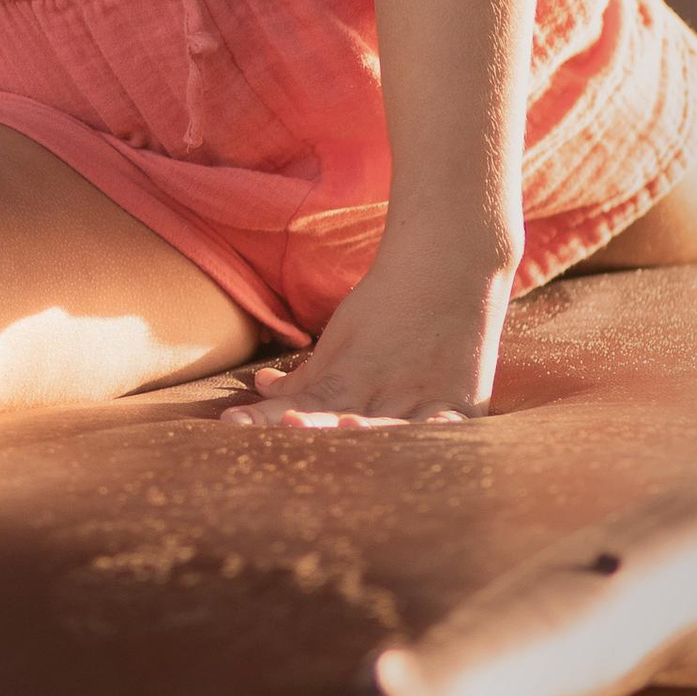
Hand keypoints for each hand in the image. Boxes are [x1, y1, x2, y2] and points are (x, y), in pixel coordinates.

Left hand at [224, 241, 516, 429]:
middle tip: (283, 424)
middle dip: (312, 427)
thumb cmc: (388, 304)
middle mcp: (381, 392)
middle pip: (342, 420)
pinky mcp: (465, 404)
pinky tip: (432, 428)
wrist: (451, 265)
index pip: (301, 405)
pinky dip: (440, 428)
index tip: (231, 424)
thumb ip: (303, 376)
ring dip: (367, 431)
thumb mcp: (340, 338)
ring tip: (342, 426)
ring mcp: (424, 399)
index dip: (267, 417)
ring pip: (394, 429)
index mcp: (348, 379)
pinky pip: (452, 424)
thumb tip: (261, 389)